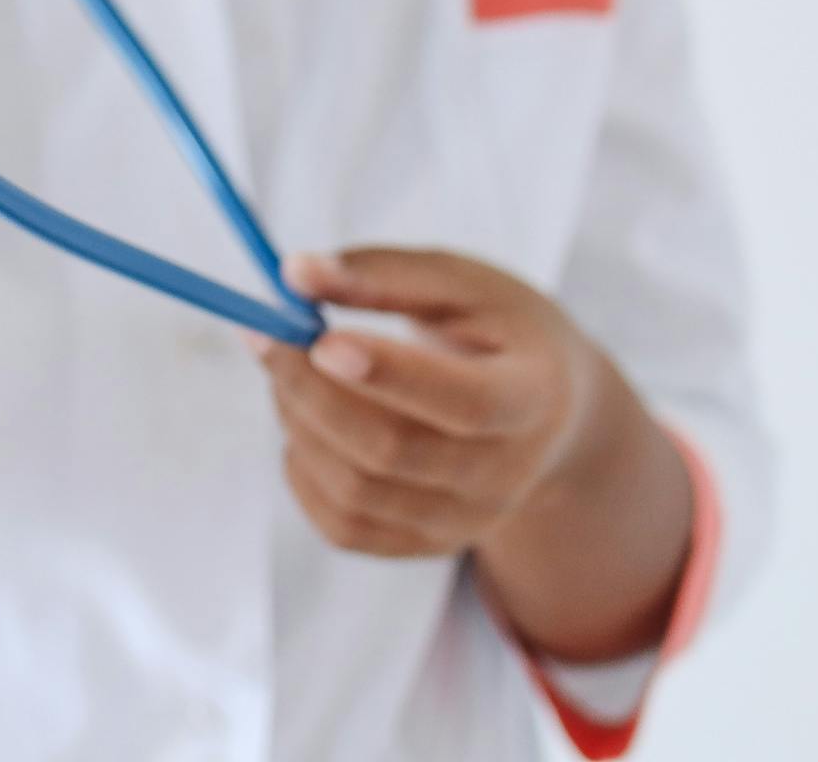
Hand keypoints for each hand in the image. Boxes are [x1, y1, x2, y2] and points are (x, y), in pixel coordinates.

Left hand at [249, 247, 610, 559]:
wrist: (551, 414)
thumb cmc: (498, 331)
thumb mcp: (462, 283)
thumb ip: (382, 274)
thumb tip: (293, 272)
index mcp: (531, 397)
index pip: (465, 402)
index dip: (390, 374)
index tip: (321, 340)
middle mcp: (505, 475)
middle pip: (393, 452)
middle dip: (311, 390)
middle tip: (266, 334)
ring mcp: (467, 521)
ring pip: (356, 491)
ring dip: (299, 422)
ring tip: (288, 369)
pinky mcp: (427, 544)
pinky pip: (343, 527)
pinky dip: (303, 471)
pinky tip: (305, 421)